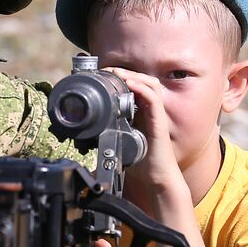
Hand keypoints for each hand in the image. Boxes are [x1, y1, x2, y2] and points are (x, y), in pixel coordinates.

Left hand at [104, 68, 182, 192]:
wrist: (156, 176)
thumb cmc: (140, 160)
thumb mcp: (120, 139)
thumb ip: (111, 128)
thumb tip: (88, 127)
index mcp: (142, 112)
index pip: (136, 86)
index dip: (122, 76)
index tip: (104, 74)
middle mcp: (151, 110)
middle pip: (144, 80)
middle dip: (126, 72)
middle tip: (109, 70)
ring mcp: (156, 115)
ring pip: (151, 85)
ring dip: (134, 76)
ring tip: (118, 74)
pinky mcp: (159, 122)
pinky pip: (153, 100)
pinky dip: (142, 89)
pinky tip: (130, 85)